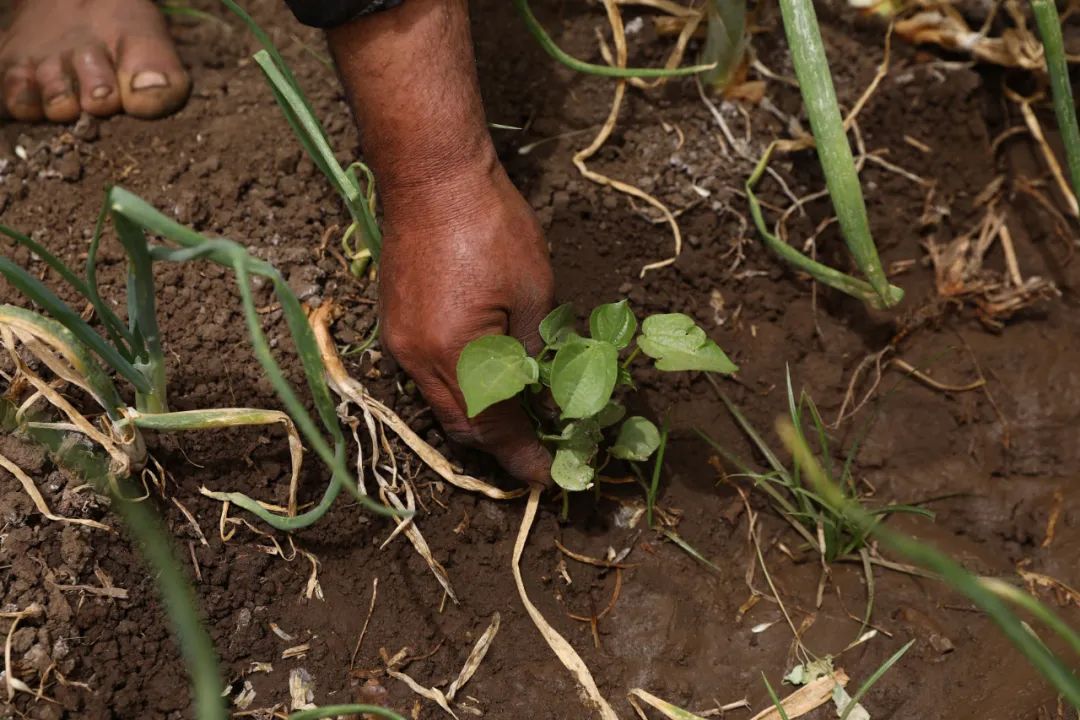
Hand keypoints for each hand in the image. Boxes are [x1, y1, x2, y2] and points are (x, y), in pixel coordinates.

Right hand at [327, 0, 553, 484]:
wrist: (430, 174)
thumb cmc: (490, 224)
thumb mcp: (533, 292)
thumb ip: (537, 352)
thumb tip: (546, 393)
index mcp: (453, 355)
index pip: (494, 426)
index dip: (523, 455)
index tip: (547, 476)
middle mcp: (416, 358)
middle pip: (460, 424)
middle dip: (499, 443)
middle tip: (536, 450)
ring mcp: (399, 339)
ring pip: (440, 401)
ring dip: (478, 415)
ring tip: (517, 416)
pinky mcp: (394, 319)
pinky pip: (427, 373)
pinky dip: (459, 386)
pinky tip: (486, 377)